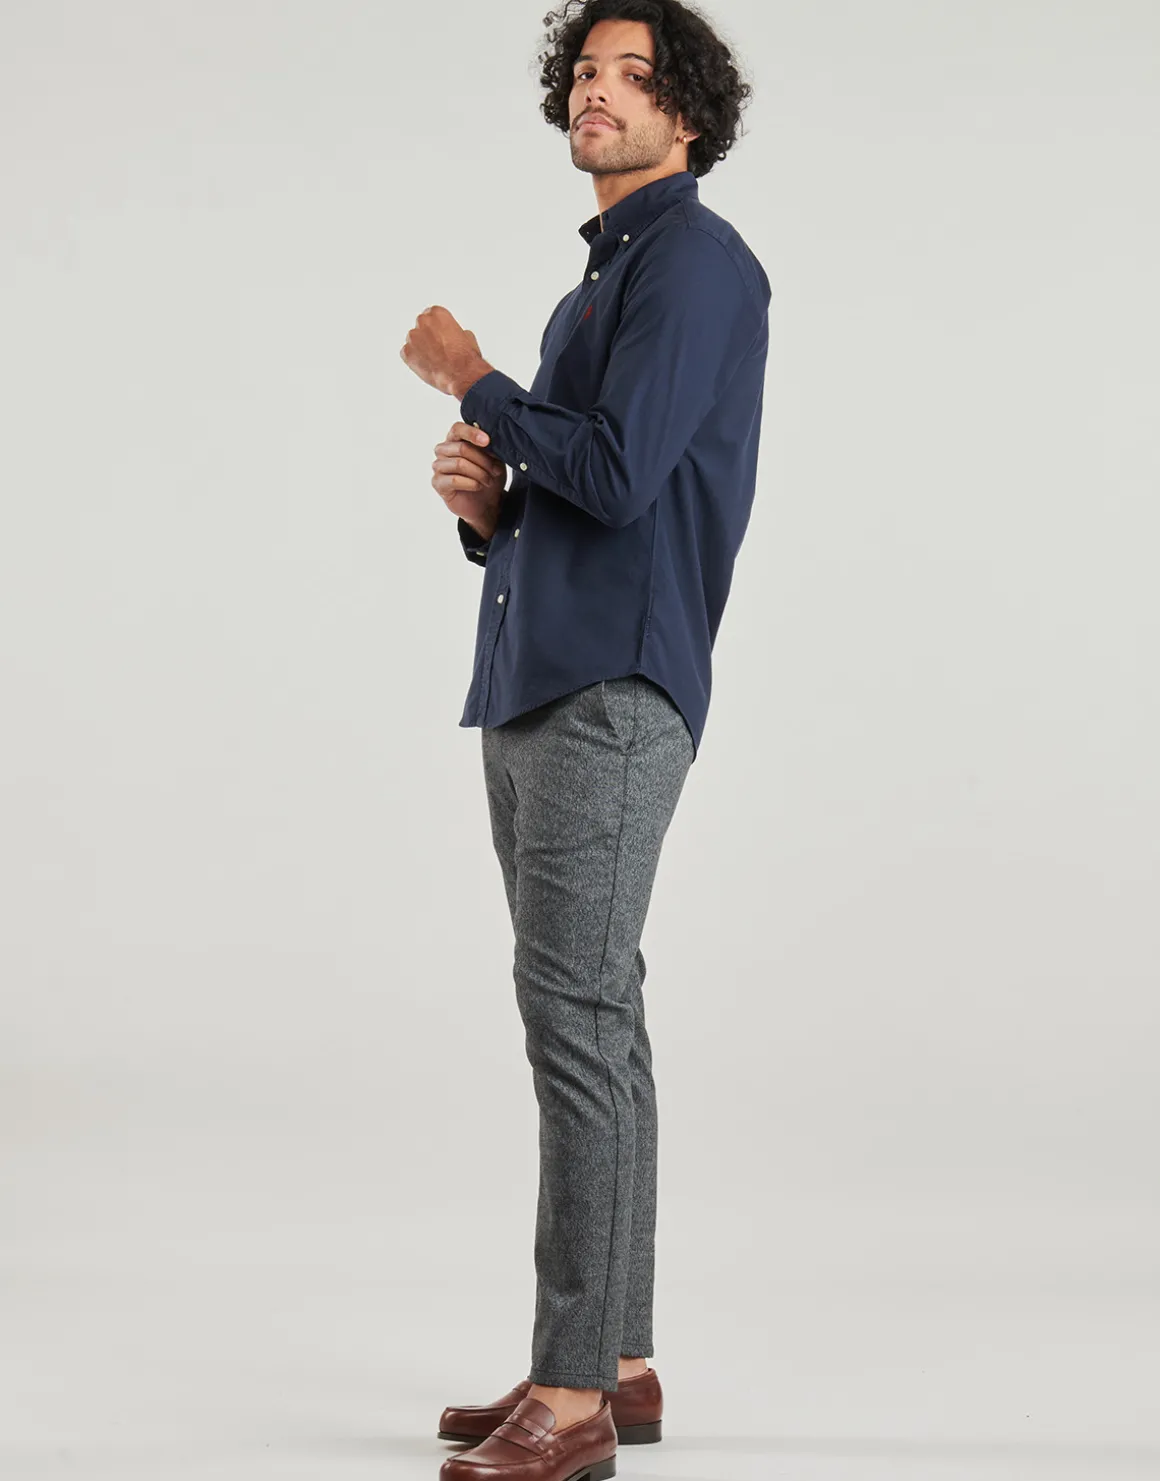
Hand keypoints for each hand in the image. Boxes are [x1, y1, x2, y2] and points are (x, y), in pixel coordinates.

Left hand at [401, 305, 492, 397]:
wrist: (460, 374)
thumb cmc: (465, 357)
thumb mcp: (467, 336)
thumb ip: (454, 331)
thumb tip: (452, 336)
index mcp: (437, 313)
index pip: (431, 314)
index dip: (436, 327)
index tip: (439, 334)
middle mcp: (423, 322)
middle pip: (421, 326)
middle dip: (427, 336)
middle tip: (436, 348)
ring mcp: (413, 337)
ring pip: (413, 340)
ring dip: (420, 347)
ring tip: (433, 359)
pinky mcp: (406, 353)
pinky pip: (407, 354)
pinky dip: (414, 359)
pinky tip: (426, 365)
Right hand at [432, 421, 505, 539]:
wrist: (485, 504)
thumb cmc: (487, 477)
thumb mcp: (494, 461)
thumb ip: (490, 449)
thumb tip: (491, 441)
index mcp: (455, 440)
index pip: (457, 429)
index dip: (472, 433)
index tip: (487, 441)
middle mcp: (443, 451)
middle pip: (461, 448)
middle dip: (483, 460)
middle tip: (496, 470)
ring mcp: (438, 467)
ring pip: (459, 463)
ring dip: (479, 473)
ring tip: (489, 480)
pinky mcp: (438, 483)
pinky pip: (453, 479)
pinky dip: (470, 483)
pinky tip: (478, 486)